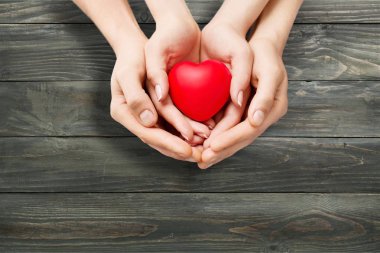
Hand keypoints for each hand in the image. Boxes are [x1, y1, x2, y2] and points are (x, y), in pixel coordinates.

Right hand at [110, 36, 201, 161]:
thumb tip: (149, 121)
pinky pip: (174, 125)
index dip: (169, 144)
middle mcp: (135, 118)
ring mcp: (147, 116)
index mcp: (123, 112)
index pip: (148, 134)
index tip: (187, 151)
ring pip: (169, 135)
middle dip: (181, 150)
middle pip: (159, 140)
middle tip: (201, 157)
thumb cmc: (132, 56)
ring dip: (187, 144)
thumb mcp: (129, 72)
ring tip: (206, 147)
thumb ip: (135, 97)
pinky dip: (188, 131)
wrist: (138, 48)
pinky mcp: (159, 111)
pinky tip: (204, 134)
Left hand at [198, 38, 287, 168]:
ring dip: (218, 149)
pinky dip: (217, 137)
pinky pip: (229, 128)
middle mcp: (263, 116)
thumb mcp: (268, 71)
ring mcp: (253, 115)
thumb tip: (255, 120)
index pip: (250, 130)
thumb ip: (264, 96)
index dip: (231, 140)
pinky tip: (203, 144)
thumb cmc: (265, 55)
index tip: (212, 147)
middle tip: (202, 161)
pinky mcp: (242, 111)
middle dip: (222, 150)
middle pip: (241, 139)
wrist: (260, 46)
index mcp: (272, 109)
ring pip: (234, 137)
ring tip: (201, 159)